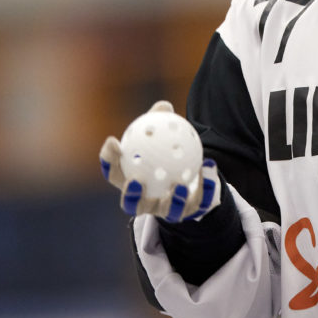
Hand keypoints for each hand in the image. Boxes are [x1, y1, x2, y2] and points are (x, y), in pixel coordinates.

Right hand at [99, 104, 220, 221]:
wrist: (189, 173)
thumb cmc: (166, 151)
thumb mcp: (163, 135)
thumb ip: (161, 122)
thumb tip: (163, 106)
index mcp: (130, 181)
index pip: (113, 174)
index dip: (108, 161)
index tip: (114, 141)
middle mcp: (144, 200)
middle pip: (131, 204)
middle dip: (130, 196)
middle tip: (136, 180)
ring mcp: (165, 209)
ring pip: (166, 212)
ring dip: (172, 201)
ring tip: (179, 186)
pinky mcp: (189, 212)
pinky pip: (198, 202)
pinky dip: (205, 188)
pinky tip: (209, 169)